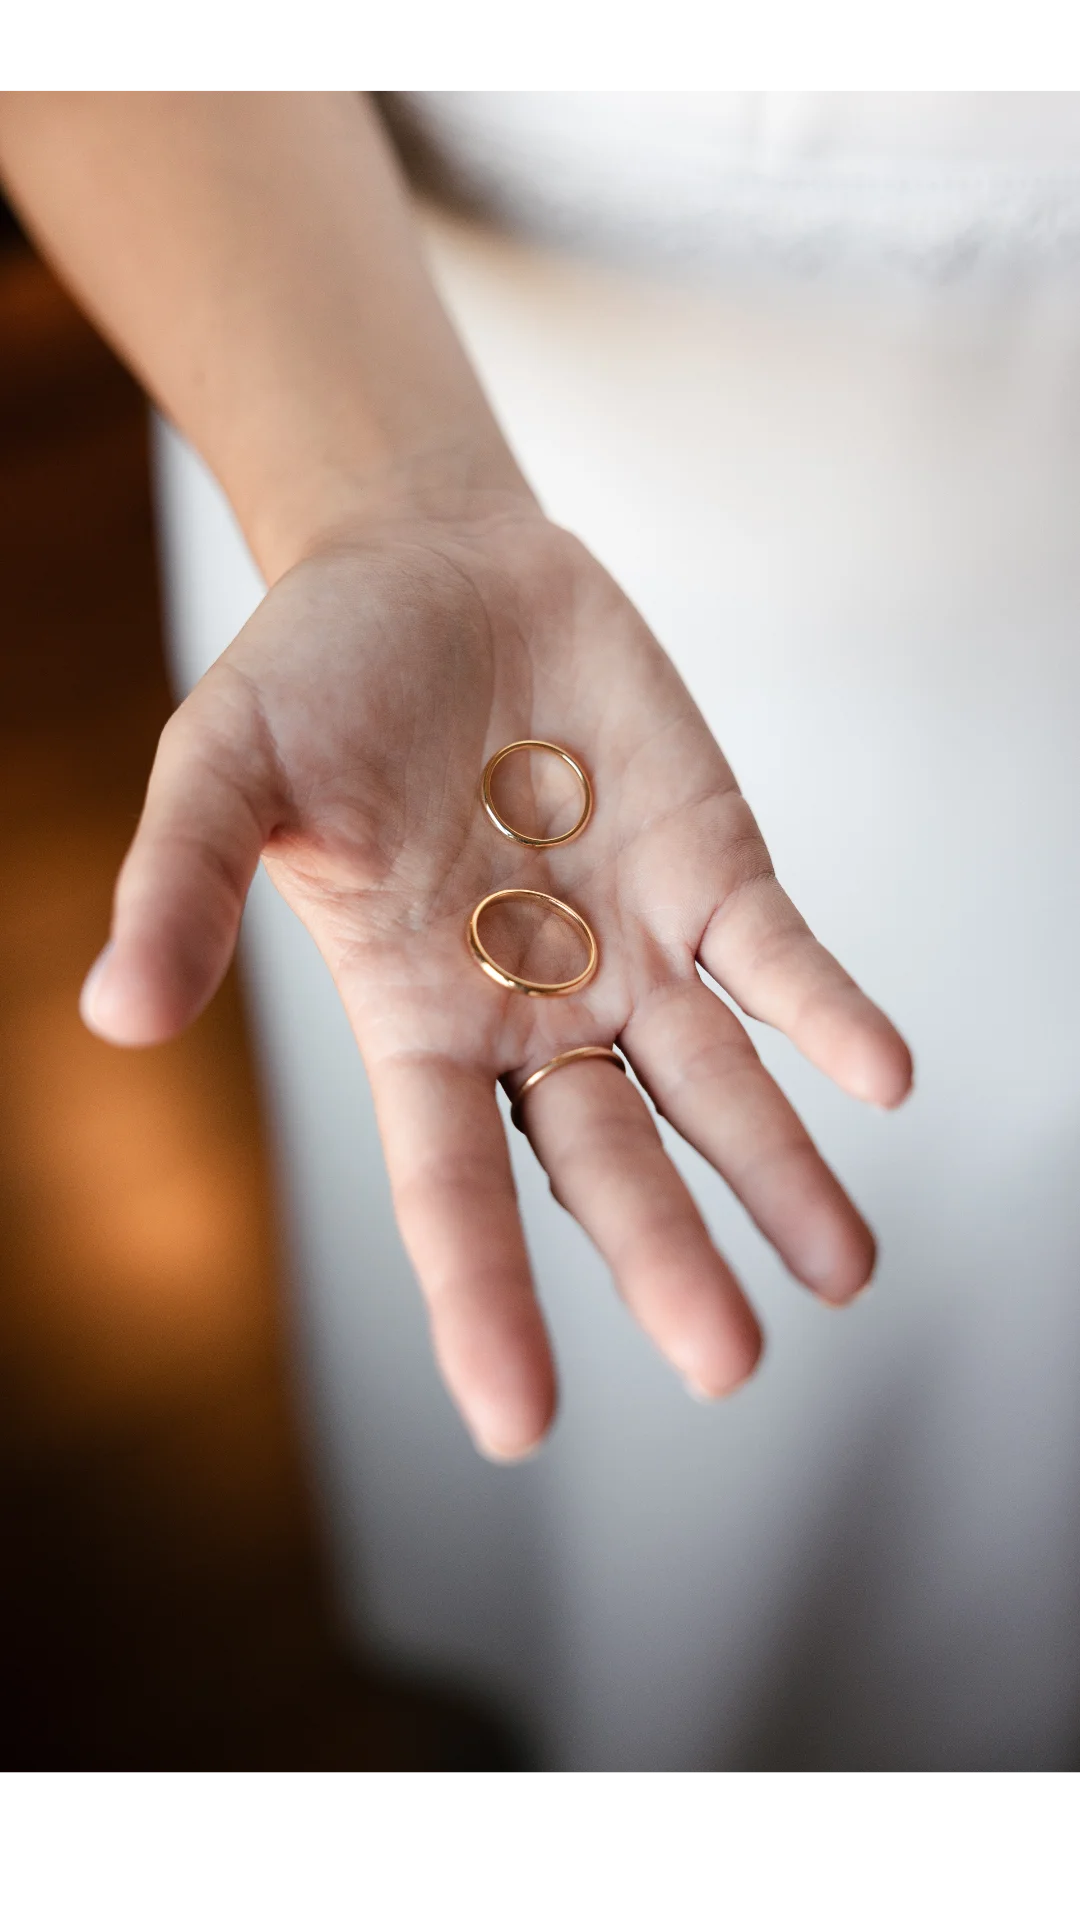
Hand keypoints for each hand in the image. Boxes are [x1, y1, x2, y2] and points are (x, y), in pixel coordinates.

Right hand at [81, 497, 911, 1458]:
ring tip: (841, 1270)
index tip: (517, 1422)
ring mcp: (630, 945)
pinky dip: (827, 1013)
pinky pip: (777, 956)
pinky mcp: (708, 866)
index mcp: (412, 1018)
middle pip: (604, 1155)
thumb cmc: (311, 678)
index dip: (477, 1298)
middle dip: (663, 1253)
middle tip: (729, 1364)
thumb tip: (116, 1017)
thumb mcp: (222, 769)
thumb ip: (181, 887)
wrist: (427, 564)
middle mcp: (532, 1008)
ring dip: (777, 1170)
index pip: (446, 1184)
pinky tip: (882, 1076)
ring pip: (713, 1084)